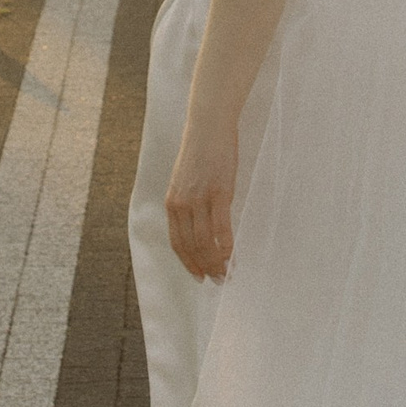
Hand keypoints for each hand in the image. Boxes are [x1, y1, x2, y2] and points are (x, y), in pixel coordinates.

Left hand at [166, 117, 236, 281]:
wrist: (208, 125)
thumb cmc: (202, 151)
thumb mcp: (187, 181)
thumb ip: (189, 203)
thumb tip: (201, 225)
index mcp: (172, 202)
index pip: (177, 242)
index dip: (188, 263)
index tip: (199, 276)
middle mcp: (181, 204)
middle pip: (191, 247)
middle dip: (205, 267)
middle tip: (218, 280)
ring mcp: (199, 199)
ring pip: (205, 241)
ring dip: (217, 262)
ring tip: (227, 273)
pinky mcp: (219, 192)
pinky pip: (221, 227)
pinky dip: (227, 245)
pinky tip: (233, 255)